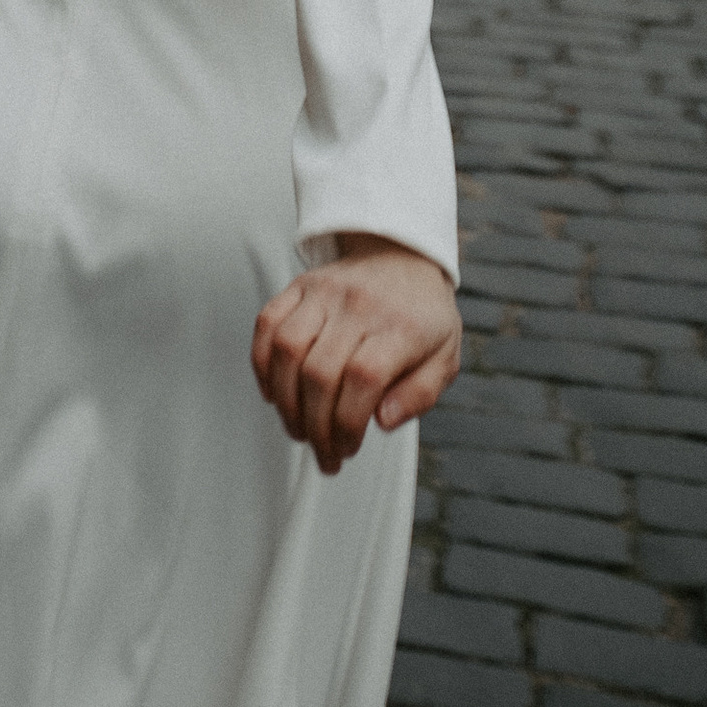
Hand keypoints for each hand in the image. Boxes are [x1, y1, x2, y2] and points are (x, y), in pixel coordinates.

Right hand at [252, 234, 459, 470]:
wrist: (403, 254)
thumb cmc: (424, 314)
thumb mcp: (445, 358)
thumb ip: (420, 395)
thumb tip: (382, 422)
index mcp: (399, 327)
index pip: (363, 380)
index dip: (347, 424)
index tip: (347, 449)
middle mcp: (358, 306)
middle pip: (320, 372)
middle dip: (315, 426)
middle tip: (322, 453)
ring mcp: (324, 292)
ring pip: (287, 348)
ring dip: (285, 401)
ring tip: (297, 427)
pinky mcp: (300, 285)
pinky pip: (267, 322)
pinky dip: (261, 362)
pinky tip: (273, 392)